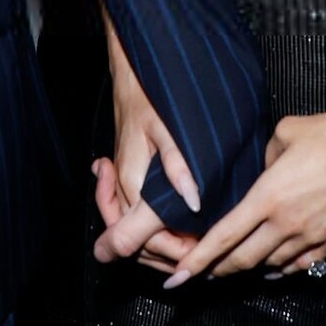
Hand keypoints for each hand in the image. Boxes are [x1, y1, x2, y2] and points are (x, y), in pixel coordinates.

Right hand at [91, 36, 200, 268]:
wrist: (132, 72)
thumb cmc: (149, 95)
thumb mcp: (167, 127)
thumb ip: (178, 166)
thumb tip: (193, 201)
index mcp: (131, 182)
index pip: (142, 239)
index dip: (173, 252)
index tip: (201, 250)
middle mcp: (124, 189)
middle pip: (138, 244)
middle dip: (169, 254)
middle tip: (202, 249)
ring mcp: (123, 184)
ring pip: (136, 233)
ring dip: (161, 244)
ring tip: (192, 243)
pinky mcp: (128, 176)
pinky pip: (135, 216)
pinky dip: (153, 228)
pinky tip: (174, 224)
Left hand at [161, 101, 325, 285]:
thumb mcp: (286, 133)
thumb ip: (266, 156)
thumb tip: (265, 170)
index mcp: (268, 196)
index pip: (224, 236)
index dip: (198, 260)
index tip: (178, 277)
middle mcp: (287, 224)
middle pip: (243, 259)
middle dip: (216, 270)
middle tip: (197, 275)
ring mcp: (312, 236)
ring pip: (270, 264)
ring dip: (248, 269)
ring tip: (230, 269)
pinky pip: (300, 265)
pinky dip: (281, 270)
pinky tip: (272, 271)